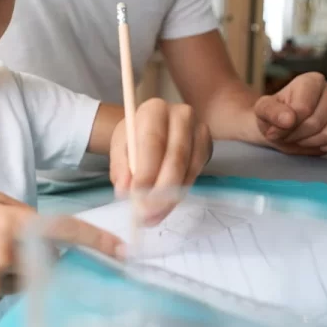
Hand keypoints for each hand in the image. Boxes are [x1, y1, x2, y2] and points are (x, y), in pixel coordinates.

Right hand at [0, 191, 122, 311]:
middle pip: (46, 261)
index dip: (96, 242)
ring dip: (14, 269)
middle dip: (37, 253)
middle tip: (4, 241)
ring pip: (25, 280)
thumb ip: (24, 213)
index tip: (122, 251)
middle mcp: (7, 254)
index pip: (64, 232)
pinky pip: (4, 293)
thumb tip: (51, 234)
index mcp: (11, 222)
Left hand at [109, 99, 211, 225]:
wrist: (152, 126)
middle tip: (146, 213)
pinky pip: (195, 174)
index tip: (136, 196)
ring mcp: (199, 130)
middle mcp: (181, 115)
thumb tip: (125, 191)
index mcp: (154, 110)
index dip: (146, 172)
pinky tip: (165, 205)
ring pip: (187, 169)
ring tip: (153, 216)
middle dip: (160, 191)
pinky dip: (179, 193)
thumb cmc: (134, 136)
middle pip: (175, 157)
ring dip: (170, 198)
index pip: (152, 142)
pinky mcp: (207, 146)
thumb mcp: (119, 146)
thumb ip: (120, 168)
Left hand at [254, 72, 326, 154]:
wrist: (283, 127)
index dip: (287, 126)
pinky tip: (318, 144)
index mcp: (312, 81)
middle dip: (297, 135)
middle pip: (316, 123)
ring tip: (301, 138)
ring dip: (310, 143)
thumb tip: (288, 119)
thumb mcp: (262, 111)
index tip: (275, 129)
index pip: (302, 109)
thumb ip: (271, 112)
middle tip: (288, 135)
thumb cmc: (274, 115)